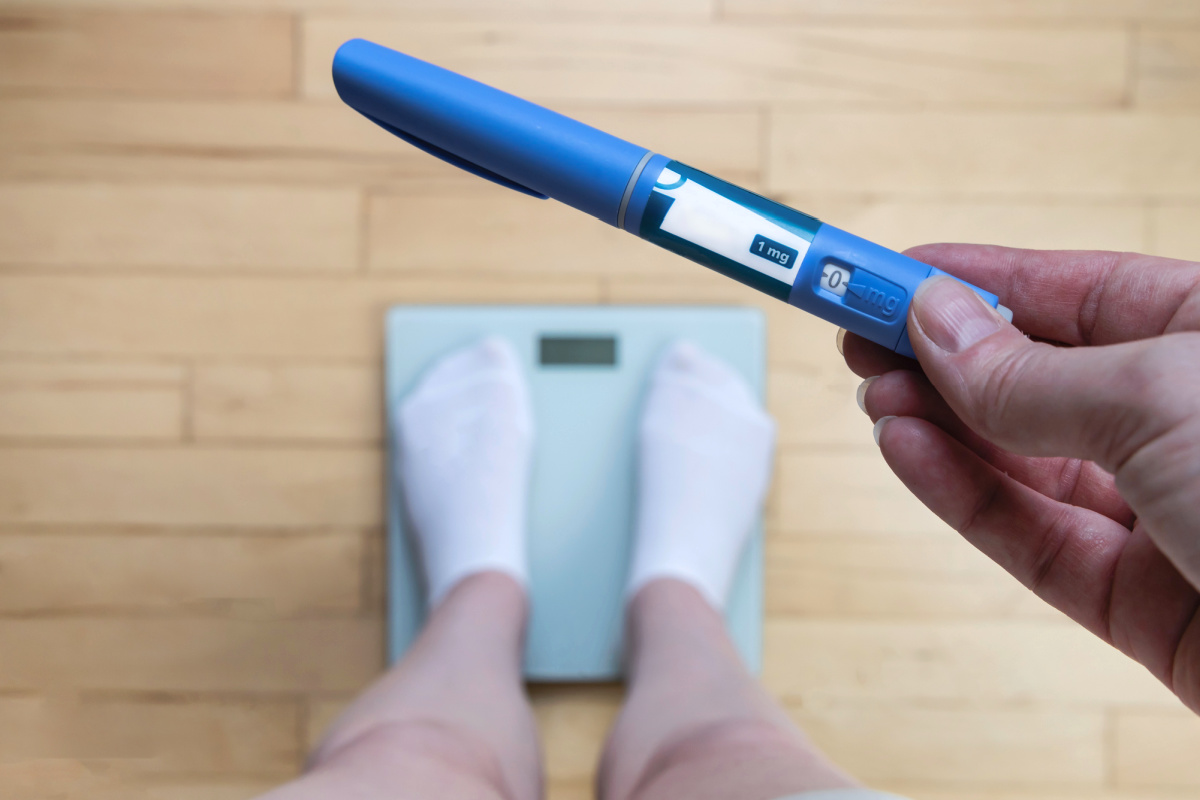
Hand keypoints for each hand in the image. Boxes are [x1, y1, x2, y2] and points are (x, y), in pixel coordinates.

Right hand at [842, 244, 1199, 711]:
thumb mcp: (1163, 397)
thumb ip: (1031, 371)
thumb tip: (938, 323)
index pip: (1075, 293)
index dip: (976, 278)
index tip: (890, 271)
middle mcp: (1194, 423)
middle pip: (1038, 376)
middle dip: (944, 353)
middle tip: (859, 331)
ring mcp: (1167, 513)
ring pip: (1024, 457)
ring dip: (939, 423)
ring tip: (872, 391)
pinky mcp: (1141, 599)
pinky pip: (1031, 534)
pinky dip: (960, 493)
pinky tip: (906, 450)